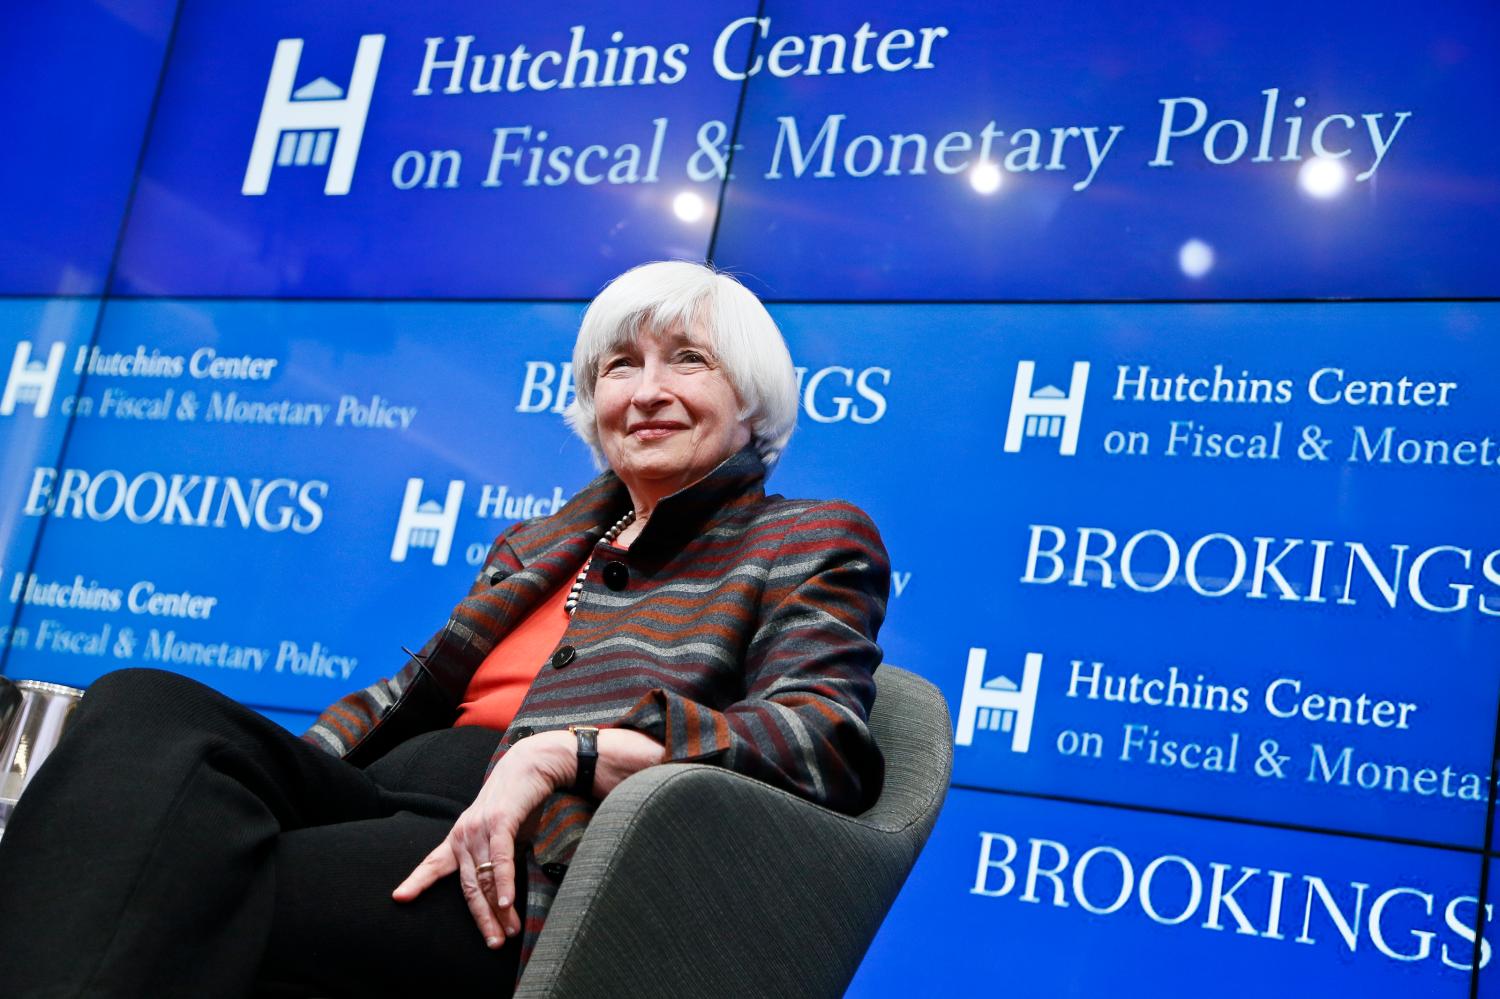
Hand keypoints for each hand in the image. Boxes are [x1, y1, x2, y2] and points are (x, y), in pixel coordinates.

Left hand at [391, 731, 573, 947]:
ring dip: (499, 909)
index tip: (399, 898)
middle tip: (492, 943)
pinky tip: (507, 903)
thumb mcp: (499, 833)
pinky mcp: (500, 823)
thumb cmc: (516, 803)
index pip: (433, 864)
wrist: (529, 766)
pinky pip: (501, 860)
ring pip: (486, 878)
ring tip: (508, 932)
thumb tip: (500, 890)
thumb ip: (494, 857)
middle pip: (468, 886)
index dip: (416, 882)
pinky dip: (504, 883)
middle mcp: (464, 835)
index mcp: (459, 837)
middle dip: (481, 918)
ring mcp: (480, 829)